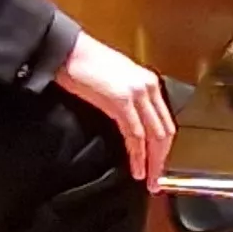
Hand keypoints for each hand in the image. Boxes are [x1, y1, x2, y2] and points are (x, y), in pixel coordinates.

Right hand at [51, 33, 175, 188]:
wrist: (67, 51)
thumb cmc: (84, 66)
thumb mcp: (115, 84)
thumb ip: (130, 103)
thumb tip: (133, 129)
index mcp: (149, 83)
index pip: (165, 121)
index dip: (164, 148)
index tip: (159, 166)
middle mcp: (148, 87)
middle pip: (164, 131)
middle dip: (161, 160)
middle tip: (156, 180)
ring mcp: (137, 93)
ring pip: (154, 136)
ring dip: (152, 162)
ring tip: (147, 180)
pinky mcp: (122, 100)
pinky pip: (135, 135)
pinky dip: (138, 155)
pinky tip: (136, 168)